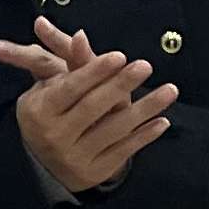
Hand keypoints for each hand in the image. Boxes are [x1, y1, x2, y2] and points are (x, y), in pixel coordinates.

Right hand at [0, 15, 176, 193]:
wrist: (45, 165)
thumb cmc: (52, 114)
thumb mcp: (52, 89)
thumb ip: (70, 65)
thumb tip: (80, 36)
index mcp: (39, 111)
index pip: (70, 89)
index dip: (94, 72)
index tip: (119, 56)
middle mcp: (53, 136)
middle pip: (93, 107)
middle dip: (120, 85)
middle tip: (145, 66)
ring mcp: (73, 157)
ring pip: (113, 129)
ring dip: (145, 109)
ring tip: (170, 91)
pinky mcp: (93, 173)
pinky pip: (123, 151)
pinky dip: (144, 136)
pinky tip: (162, 121)